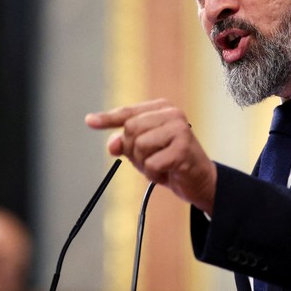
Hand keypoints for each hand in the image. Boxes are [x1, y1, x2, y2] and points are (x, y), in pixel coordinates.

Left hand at [85, 99, 216, 214]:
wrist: (201, 181)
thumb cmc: (172, 162)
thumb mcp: (144, 152)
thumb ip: (126, 144)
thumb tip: (111, 144)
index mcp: (162, 108)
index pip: (128, 112)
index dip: (107, 119)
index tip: (89, 121)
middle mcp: (172, 114)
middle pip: (130, 129)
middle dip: (133, 151)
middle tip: (149, 160)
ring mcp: (179, 129)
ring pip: (139, 146)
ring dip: (144, 163)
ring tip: (159, 166)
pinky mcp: (183, 148)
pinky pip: (152, 163)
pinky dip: (154, 173)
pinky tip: (167, 173)